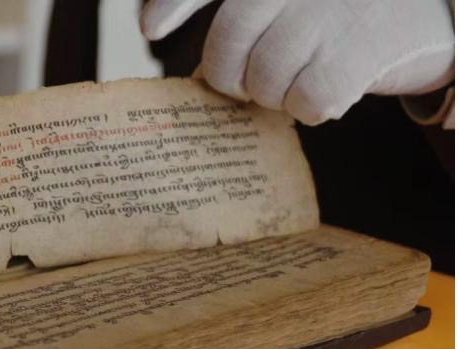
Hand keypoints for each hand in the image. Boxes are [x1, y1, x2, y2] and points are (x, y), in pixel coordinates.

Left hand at [141, 0, 454, 124]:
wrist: (441, 19)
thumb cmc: (350, 14)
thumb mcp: (296, 2)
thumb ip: (252, 18)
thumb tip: (198, 71)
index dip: (174, 2)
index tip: (149, 29)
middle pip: (229, 40)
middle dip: (229, 75)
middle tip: (247, 84)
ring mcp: (334, 8)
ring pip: (266, 76)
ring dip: (274, 95)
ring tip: (296, 83)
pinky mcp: (364, 45)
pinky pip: (307, 99)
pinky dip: (310, 108)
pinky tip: (327, 94)